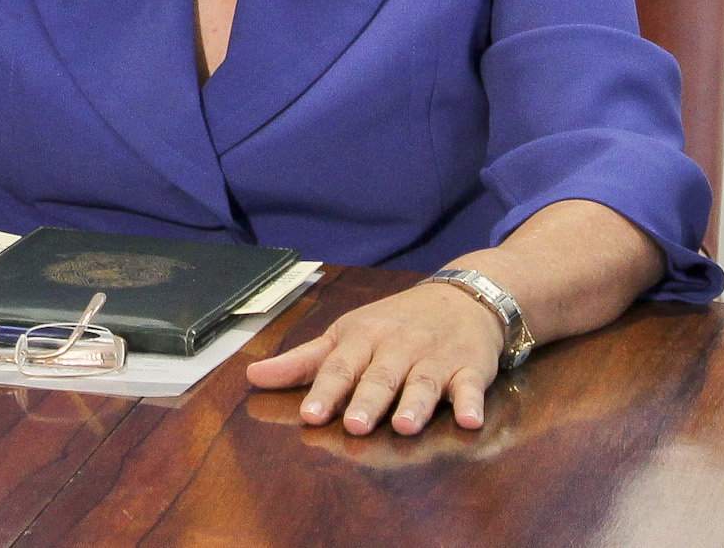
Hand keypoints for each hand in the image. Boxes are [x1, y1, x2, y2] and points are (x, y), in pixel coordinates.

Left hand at [245, 280, 503, 434]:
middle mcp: (397, 347)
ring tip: (404, 426)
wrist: (460, 298)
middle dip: (366, 400)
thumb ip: (302, 361)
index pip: (339, 366)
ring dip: (415, 404)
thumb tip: (251, 376)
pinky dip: (472, 403)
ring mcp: (435, 358)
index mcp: (362, 339)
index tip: (309, 416)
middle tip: (354, 425)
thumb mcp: (345, 335)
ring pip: (423, 382)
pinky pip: (472, 387)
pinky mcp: (470, 368)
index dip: (324, 391)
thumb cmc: (392, 324)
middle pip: (380, 376)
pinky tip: (471, 420)